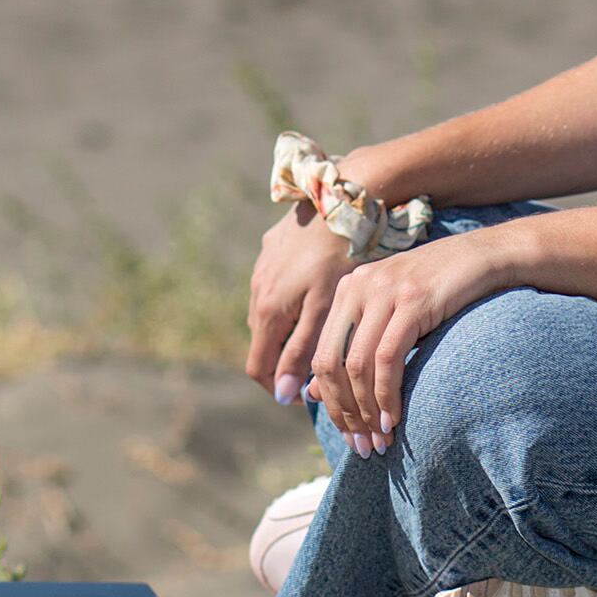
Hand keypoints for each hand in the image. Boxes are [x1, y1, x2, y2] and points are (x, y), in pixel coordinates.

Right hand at [241, 204, 355, 405]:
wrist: (339, 201)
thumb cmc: (337, 259)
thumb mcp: (323, 311)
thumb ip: (300, 351)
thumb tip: (282, 394)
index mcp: (268, 312)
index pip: (258, 368)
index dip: (277, 388)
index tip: (304, 395)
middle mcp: (257, 292)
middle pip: (263, 343)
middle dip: (284, 361)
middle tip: (319, 366)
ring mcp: (262, 269)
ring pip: (269, 314)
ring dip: (287, 331)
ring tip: (321, 331)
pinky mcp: (272, 249)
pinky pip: (275, 287)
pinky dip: (290, 303)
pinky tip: (317, 293)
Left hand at [311, 230, 512, 452]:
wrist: (487, 257)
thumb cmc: (442, 292)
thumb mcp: (393, 319)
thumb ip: (355, 349)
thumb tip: (314, 394)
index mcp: (347, 290)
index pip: (321, 357)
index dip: (331, 403)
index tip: (349, 436)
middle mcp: (357, 287)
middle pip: (331, 363)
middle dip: (344, 412)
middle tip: (362, 447)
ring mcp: (383, 291)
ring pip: (356, 365)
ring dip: (366, 411)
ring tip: (380, 439)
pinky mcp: (411, 300)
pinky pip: (387, 358)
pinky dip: (387, 394)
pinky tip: (395, 417)